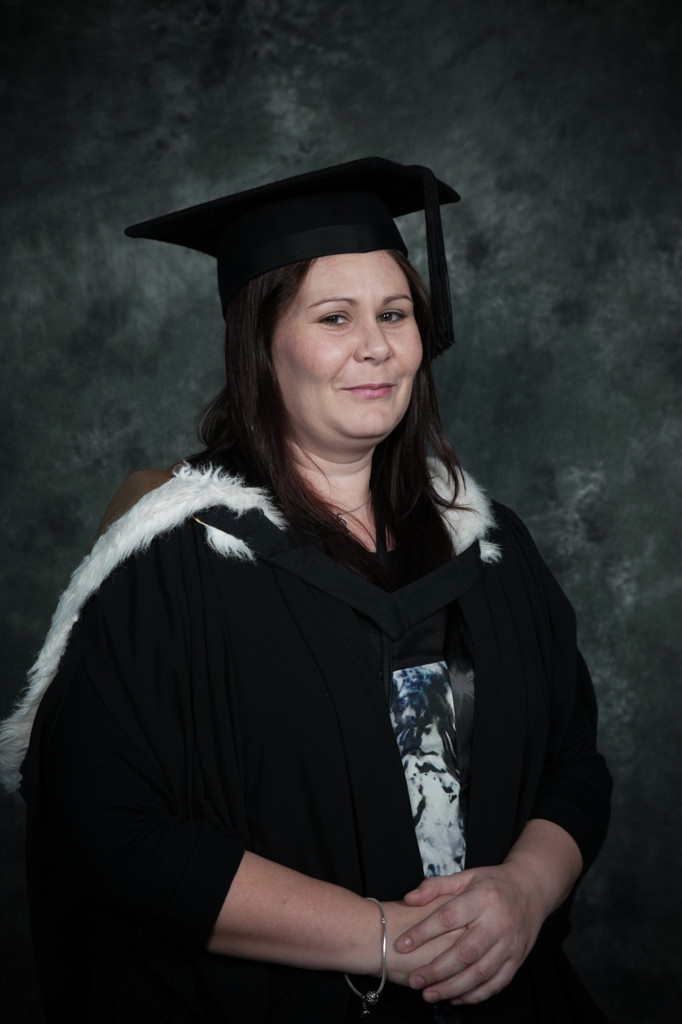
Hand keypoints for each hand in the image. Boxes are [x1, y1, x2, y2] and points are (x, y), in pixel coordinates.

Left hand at [393, 864, 545, 1004]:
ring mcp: (509, 944)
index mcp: (482, 898)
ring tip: (429, 994)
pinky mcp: (517, 959)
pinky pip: (496, 983)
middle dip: (436, 970)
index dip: (422, 932)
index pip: (447, 918)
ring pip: (479, 973)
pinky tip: (455, 997)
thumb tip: (408, 898)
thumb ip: (435, 886)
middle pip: (464, 952)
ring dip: (452, 987)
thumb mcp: (465, 876)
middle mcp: (497, 923)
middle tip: (414, 980)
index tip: (401, 945)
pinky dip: (475, 995)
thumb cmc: (492, 883)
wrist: (531, 889)